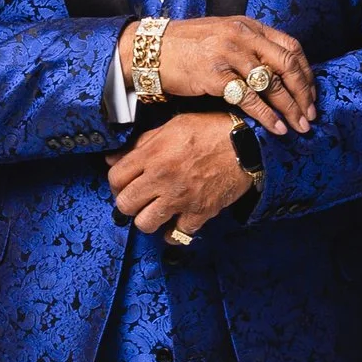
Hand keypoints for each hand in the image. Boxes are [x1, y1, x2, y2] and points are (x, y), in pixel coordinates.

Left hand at [106, 111, 255, 236]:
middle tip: (138, 198)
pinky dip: (174, 232)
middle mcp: (162, 178)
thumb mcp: (172, 126)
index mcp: (153, 155)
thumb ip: (142, 143)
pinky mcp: (199, 212)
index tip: (123, 182)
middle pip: (125, 204)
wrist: (247, 144)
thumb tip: (114, 158)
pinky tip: (175, 222)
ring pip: (145, 223)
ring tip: (155, 210)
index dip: (116, 181)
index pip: (115, 177)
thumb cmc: (211, 130)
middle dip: (128, 202)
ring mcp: (180, 198)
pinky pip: (177, 235)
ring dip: (148, 218)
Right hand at [119, 15, 316, 134]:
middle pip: (287, 65)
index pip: (290, 47)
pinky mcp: (214, 74)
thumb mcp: (223, 35)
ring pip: (271, 83)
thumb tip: (277, 71)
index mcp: (248, 25)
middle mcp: (242, 36)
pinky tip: (276, 127)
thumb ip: (250, 46)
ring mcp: (228, 53)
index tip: (311, 93)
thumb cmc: (186, 46)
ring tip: (299, 126)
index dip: (306, 72)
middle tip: (311, 115)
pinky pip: (249, 98)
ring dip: (290, 108)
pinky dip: (267, 116)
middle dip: (304, 93)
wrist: (150, 50)